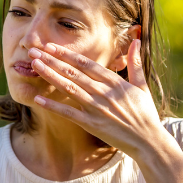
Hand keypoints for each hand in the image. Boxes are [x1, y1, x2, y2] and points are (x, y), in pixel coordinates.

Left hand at [29, 39, 172, 160]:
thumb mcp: (142, 86)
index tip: (52, 46)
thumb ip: (135, 63)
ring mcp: (96, 108)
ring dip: (50, 75)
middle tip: (34, 51)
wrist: (148, 141)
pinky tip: (37, 98)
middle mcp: (103, 92)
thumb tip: (137, 40)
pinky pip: (68, 113)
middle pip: (73, 72)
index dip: (67, 54)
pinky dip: (53, 106)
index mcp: (114, 82)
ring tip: (34, 65)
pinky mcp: (91, 124)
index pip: (86, 64)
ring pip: (69, 88)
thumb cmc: (145, 114)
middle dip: (52, 60)